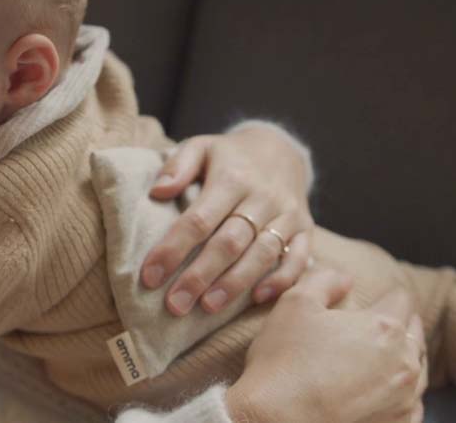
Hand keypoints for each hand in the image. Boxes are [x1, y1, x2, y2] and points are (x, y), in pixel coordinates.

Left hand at [141, 123, 314, 315]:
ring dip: (235, 284)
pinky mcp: (306, 229)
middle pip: (229, 242)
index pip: (198, 219)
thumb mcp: (201, 147)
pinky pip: (299, 259)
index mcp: (232, 177)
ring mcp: (287, 214)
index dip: (173, 249)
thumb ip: (179, 166)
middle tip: (175, 305)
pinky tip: (257, 299)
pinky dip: (281, 280)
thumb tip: (157, 192)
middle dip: (200, 276)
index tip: (149, 276)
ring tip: (207, 308)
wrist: (281, 150)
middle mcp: (262, 197)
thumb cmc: (229, 157)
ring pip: (262, 254)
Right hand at [227, 268, 427, 422]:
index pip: (401, 298)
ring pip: (418, 369)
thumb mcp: (294, 302)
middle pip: (414, 333)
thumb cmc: (283, 361)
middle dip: (398, 325)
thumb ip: (325, 279)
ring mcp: (404, 400)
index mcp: (384, 327)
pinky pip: (413, 405)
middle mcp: (404, 363)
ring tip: (380, 357)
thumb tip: (345, 276)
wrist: (274, 421)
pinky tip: (383, 392)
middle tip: (377, 325)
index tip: (374, 298)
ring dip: (402, 359)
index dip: (386, 293)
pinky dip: (401, 395)